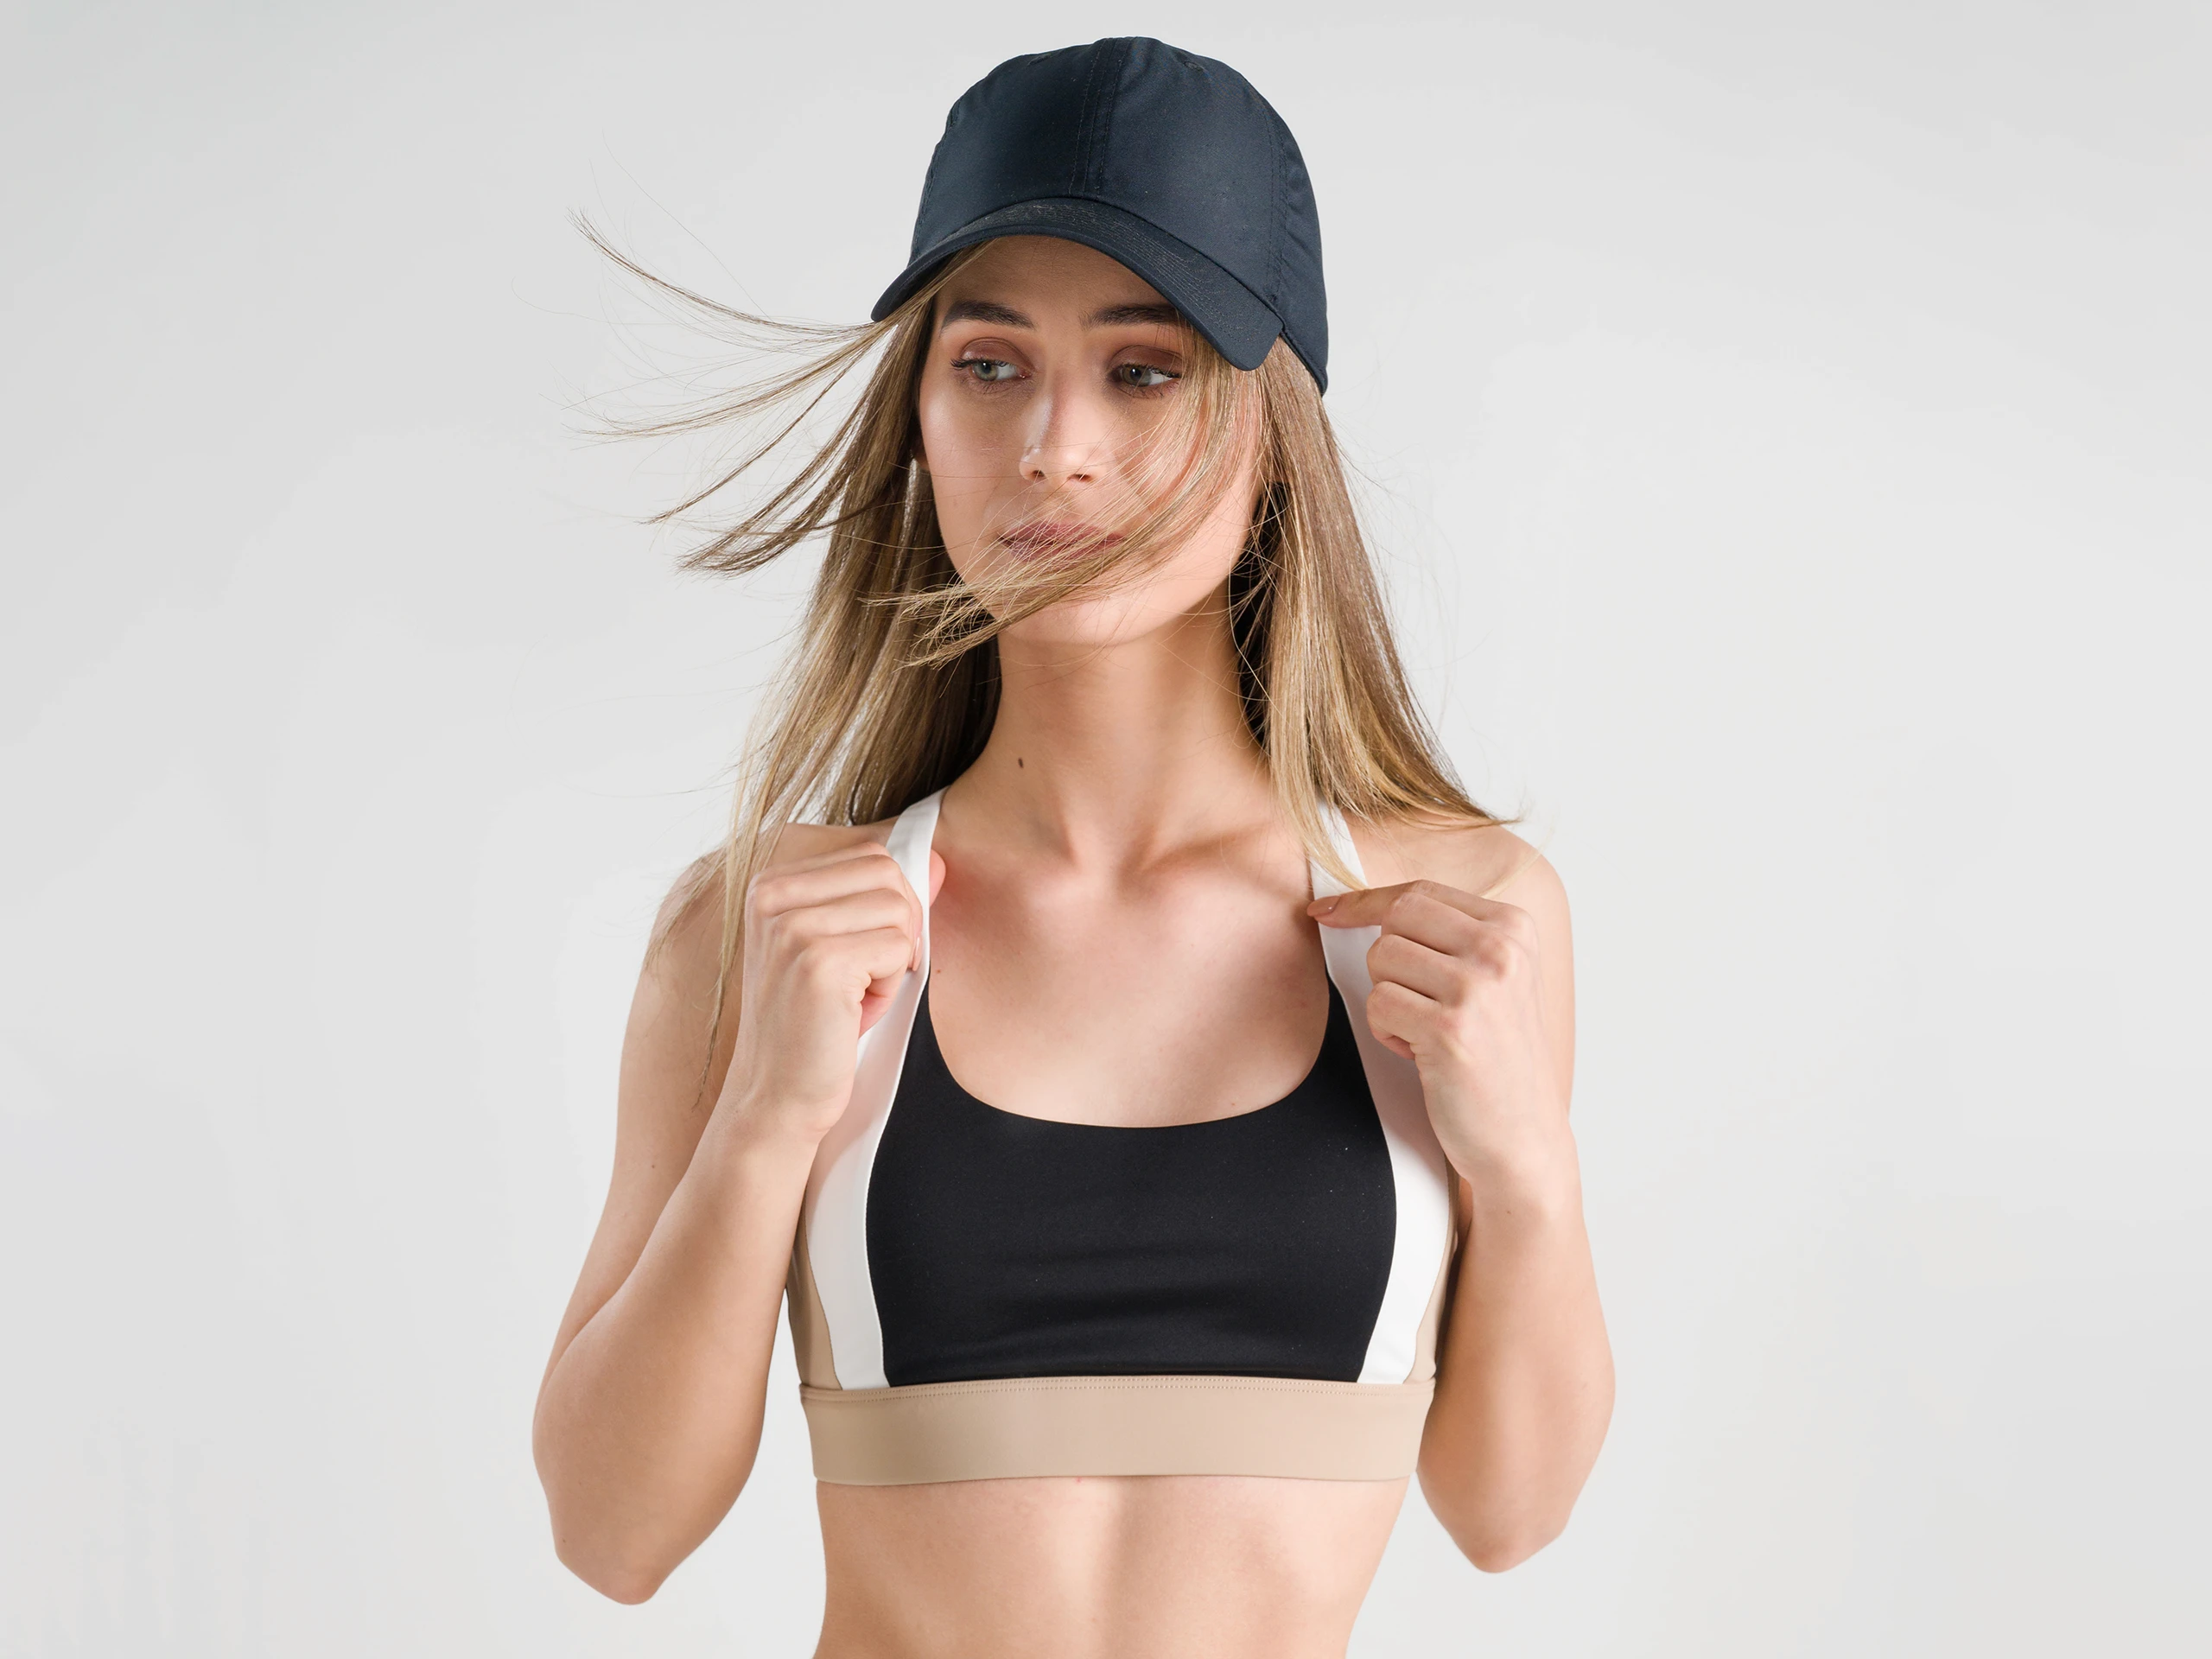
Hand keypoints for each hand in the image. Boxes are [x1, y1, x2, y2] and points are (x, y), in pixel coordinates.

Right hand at [723, 839, 946, 1142]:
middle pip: (886, 873)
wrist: (776, 1096)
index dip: (891, 904)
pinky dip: (890, 984)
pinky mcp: (817, 961)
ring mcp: (791, 926)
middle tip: (870, 976)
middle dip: (899, 926)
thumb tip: (937, 860)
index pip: (869, 856)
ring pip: (898, 908)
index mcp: (770, 884)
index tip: (867, 953)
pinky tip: (856, 1010)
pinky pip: (898, 947)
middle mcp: (771, 895)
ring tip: (857, 994)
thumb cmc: (814, 1025)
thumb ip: (882, 899)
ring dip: (893, 958)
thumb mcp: (844, 948)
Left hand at [1308, 880, 1567, 1185]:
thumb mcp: (1493, 979)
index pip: (1420, 892)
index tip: (1328, 911)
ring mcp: (1478, 987)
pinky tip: (1422, 1054)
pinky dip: (1387, 1032)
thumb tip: (1355, 904)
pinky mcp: (1450, 1028)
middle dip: (1383, 958)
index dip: (1366, 901)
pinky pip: (1378, 1003)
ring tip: (1424, 1030)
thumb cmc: (1496, 1058)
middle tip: (1407, 998)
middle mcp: (1501, 949)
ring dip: (1388, 1000)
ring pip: (1381, 958)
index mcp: (1514, 927)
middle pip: (1396, 917)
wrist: (1523, 1136)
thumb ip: (1447, 936)